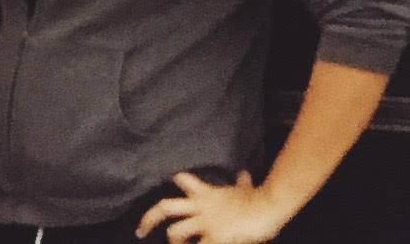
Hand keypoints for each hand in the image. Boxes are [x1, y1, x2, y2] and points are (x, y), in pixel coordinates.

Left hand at [135, 171, 285, 243]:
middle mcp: (200, 207)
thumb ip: (240, 183)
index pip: (181, 179)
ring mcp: (206, 223)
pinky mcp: (216, 237)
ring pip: (176, 232)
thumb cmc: (259, 199)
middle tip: (139, 232)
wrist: (270, 206)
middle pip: (165, 207)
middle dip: (148, 219)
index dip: (169, 183)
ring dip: (176, 242)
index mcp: (206, 194)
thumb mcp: (246, 189)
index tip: (158, 188)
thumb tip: (244, 173)